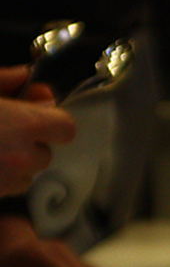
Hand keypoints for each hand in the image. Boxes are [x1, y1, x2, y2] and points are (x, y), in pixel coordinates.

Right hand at [0, 66, 75, 196]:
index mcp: (22, 125)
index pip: (66, 128)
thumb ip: (3, 80)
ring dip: (12, 165)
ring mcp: (5, 184)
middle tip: (0, 130)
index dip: (52, 121)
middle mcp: (20, 158)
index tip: (36, 114)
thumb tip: (24, 75)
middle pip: (44, 155)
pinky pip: (4, 191)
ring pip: (24, 176)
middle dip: (26, 145)